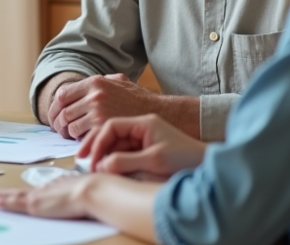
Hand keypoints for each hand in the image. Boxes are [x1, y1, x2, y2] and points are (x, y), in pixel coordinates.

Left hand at [0, 175, 97, 219]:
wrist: (91, 191)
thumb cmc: (93, 192)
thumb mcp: (82, 192)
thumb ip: (76, 192)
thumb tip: (79, 192)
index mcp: (54, 187)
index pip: (33, 191)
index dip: (21, 192)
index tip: (12, 193)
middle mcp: (43, 190)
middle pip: (18, 192)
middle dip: (3, 193)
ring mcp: (38, 197)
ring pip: (12, 196)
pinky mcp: (35, 205)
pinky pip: (15, 204)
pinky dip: (4, 202)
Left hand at [48, 73, 162, 139]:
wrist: (159, 114)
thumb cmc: (140, 100)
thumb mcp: (120, 82)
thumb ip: (102, 81)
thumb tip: (83, 85)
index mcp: (95, 82)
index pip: (62, 93)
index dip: (54, 106)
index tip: (53, 114)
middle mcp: (94, 95)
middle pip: (63, 110)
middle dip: (57, 121)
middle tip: (57, 128)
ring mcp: (97, 111)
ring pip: (69, 124)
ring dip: (65, 132)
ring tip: (68, 135)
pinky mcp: (101, 127)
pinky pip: (79, 135)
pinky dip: (77, 139)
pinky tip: (81, 140)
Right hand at [80, 114, 206, 180]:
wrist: (207, 164)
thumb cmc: (185, 158)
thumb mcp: (153, 160)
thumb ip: (125, 161)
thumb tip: (101, 165)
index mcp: (143, 121)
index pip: (111, 125)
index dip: (98, 141)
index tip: (89, 157)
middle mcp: (141, 126)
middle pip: (110, 132)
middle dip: (96, 145)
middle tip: (83, 160)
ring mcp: (144, 137)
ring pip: (115, 143)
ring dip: (104, 154)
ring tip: (95, 168)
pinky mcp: (146, 148)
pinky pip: (124, 151)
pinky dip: (114, 159)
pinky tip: (108, 168)